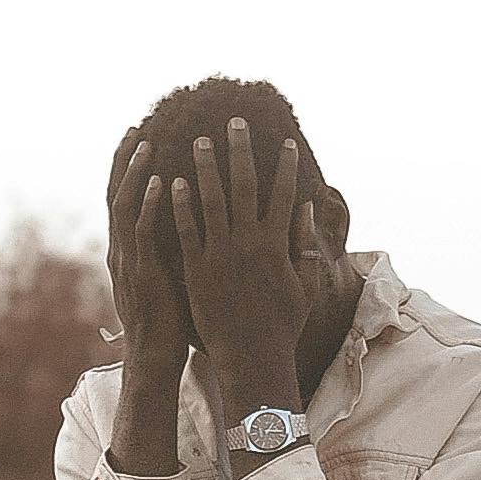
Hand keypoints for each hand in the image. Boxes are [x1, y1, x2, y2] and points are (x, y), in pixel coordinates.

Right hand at [104, 120, 194, 473]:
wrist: (154, 360)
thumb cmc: (166, 324)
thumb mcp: (161, 280)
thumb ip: (162, 252)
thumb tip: (179, 229)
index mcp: (125, 250)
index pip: (122, 199)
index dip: (128, 169)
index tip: (140, 138)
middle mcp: (121, 250)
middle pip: (116, 193)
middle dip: (125, 160)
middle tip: (138, 126)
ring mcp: (129, 261)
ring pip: (125, 205)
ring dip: (136, 172)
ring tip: (147, 142)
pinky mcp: (143, 274)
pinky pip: (143, 232)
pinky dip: (150, 204)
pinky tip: (162, 180)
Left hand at [171, 117, 318, 418]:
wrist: (252, 357)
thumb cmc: (281, 325)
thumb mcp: (305, 287)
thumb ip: (305, 246)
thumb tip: (306, 208)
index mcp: (277, 245)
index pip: (283, 194)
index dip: (285, 167)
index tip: (286, 142)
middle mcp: (249, 243)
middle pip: (245, 186)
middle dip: (241, 151)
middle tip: (235, 122)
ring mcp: (222, 255)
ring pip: (212, 200)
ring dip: (206, 167)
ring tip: (200, 140)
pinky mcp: (197, 269)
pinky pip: (187, 230)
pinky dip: (181, 205)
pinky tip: (174, 181)